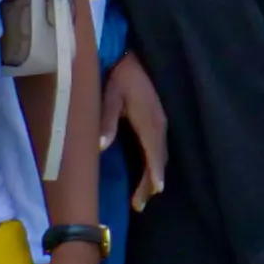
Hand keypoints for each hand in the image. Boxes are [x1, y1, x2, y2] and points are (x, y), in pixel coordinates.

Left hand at [105, 51, 170, 209]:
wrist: (135, 57)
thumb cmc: (120, 77)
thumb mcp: (109, 96)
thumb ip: (106, 121)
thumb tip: (101, 147)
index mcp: (148, 120)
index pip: (153, 151)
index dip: (153, 172)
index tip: (154, 191)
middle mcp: (159, 124)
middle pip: (159, 158)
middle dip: (150, 182)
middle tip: (139, 205)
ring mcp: (162, 122)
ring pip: (161, 154)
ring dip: (153, 175)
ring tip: (145, 195)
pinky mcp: (159, 121)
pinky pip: (160, 147)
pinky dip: (155, 163)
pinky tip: (149, 172)